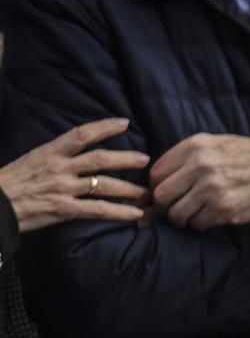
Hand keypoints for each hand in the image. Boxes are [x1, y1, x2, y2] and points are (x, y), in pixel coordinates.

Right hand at [0, 118, 151, 231]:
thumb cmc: (9, 183)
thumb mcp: (30, 161)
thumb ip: (55, 157)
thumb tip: (77, 155)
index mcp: (49, 152)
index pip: (81, 134)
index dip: (104, 127)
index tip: (124, 123)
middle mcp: (59, 167)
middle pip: (100, 159)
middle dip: (126, 159)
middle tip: (146, 160)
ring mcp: (63, 188)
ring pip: (105, 185)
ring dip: (130, 190)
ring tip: (147, 193)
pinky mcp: (64, 209)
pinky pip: (98, 210)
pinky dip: (119, 212)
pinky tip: (135, 215)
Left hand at [150, 134, 249, 229]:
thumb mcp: (219, 143)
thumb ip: (188, 156)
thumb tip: (158, 180)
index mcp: (196, 145)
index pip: (156, 173)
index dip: (157, 187)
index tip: (167, 194)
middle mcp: (201, 165)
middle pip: (161, 195)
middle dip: (166, 206)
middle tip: (177, 209)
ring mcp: (213, 188)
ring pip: (177, 214)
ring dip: (184, 218)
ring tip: (197, 213)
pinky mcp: (226, 208)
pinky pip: (198, 224)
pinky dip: (203, 224)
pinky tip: (214, 215)